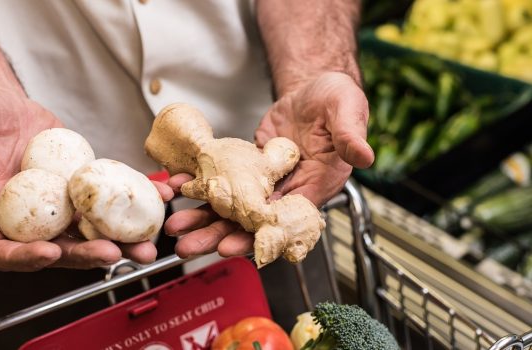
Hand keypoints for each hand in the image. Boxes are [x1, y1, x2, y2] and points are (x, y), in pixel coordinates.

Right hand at [0, 85, 172, 270]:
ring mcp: (58, 205)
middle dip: (86, 255)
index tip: (49, 253)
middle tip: (115, 255)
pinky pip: (108, 199)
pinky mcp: (81, 187)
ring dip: (120, 240)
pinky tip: (160, 195)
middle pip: (58, 249)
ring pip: (90, 230)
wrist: (2, 103)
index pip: (5, 250)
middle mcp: (30, 218)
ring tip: (147, 243)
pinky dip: (134, 200)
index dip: (26, 258)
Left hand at [165, 72, 373, 258]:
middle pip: (251, 221)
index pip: (284, 221)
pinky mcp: (248, 167)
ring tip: (176, 227)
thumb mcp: (347, 109)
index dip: (258, 237)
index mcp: (316, 185)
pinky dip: (201, 186)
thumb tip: (363, 155)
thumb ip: (350, 134)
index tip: (232, 248)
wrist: (314, 89)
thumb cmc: (337, 100)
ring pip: (232, 207)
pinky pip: (223, 181)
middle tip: (189, 247)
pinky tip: (178, 189)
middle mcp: (289, 190)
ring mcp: (266, 181)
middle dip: (219, 235)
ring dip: (204, 218)